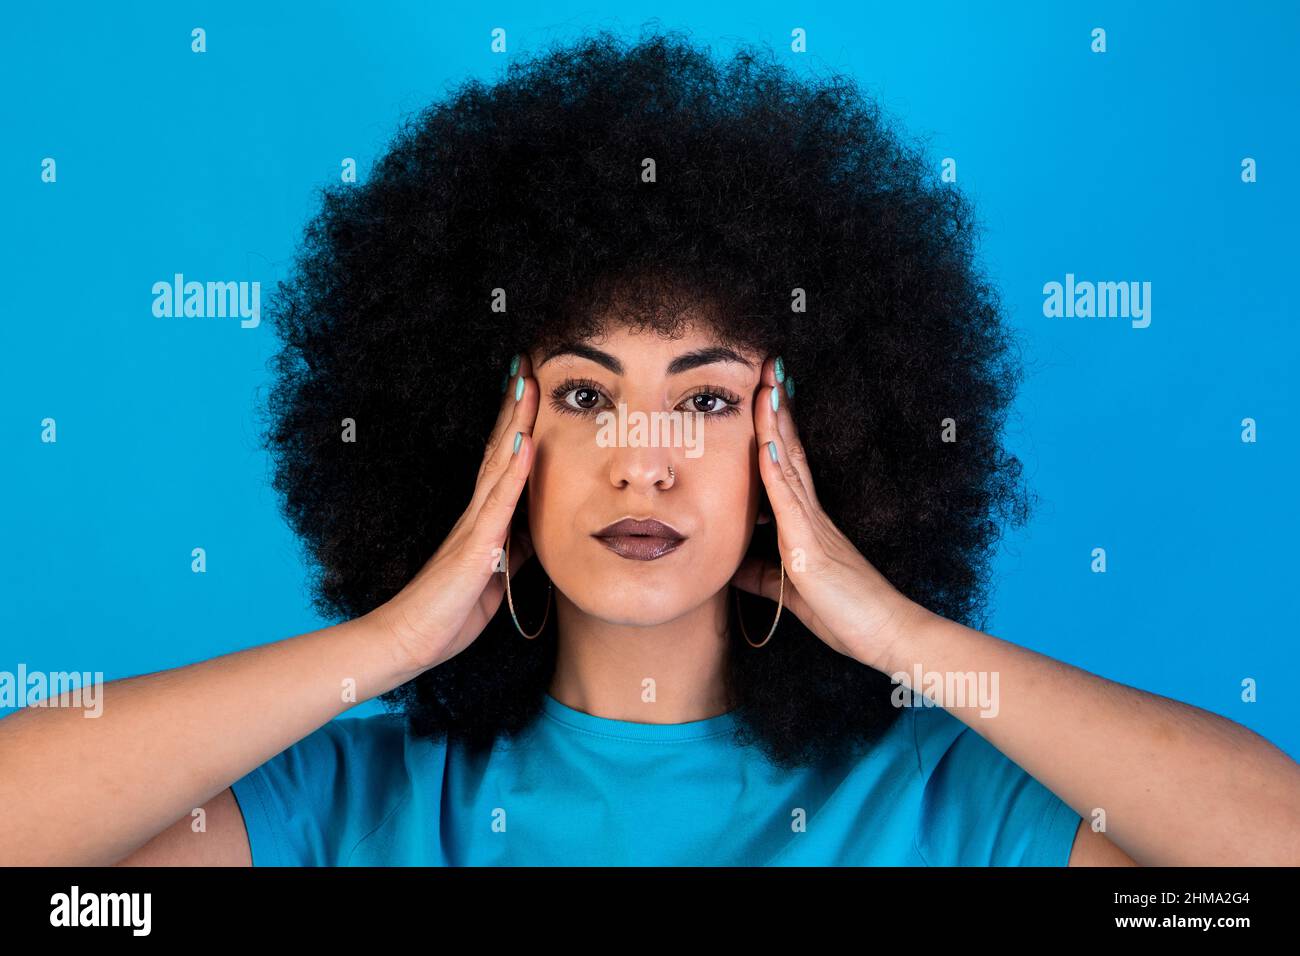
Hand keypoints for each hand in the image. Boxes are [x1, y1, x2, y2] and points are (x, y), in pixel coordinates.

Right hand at [368, 352, 539, 672]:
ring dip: (516, 422)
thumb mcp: (495, 575)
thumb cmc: (450, 611)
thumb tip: (538, 529)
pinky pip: (499, 504)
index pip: (502, 460)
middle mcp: (476, 512)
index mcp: (481, 519)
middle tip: (527, 363)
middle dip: (515, 406)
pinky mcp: (476, 547)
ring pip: (498, 462)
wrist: (412, 640)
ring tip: (528, 383)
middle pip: (499, 447)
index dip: (517, 423)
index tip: (530, 386)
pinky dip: (514, 472)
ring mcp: (474, 525)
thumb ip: (515, 548)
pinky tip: (525, 443)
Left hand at [729, 356, 923, 667]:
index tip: (764, 392)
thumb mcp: (791, 592)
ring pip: (788, 464)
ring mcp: (812, 525)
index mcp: (807, 521)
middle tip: (767, 366)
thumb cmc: (846, 615)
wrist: (887, 636)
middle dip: (776, 408)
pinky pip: (789, 503)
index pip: (787, 463)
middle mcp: (811, 514)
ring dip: (774, 424)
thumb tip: (733, 567)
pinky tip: (765, 445)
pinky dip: (775, 472)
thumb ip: (762, 576)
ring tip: (765, 384)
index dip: (775, 428)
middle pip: (788, 449)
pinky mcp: (810, 547)